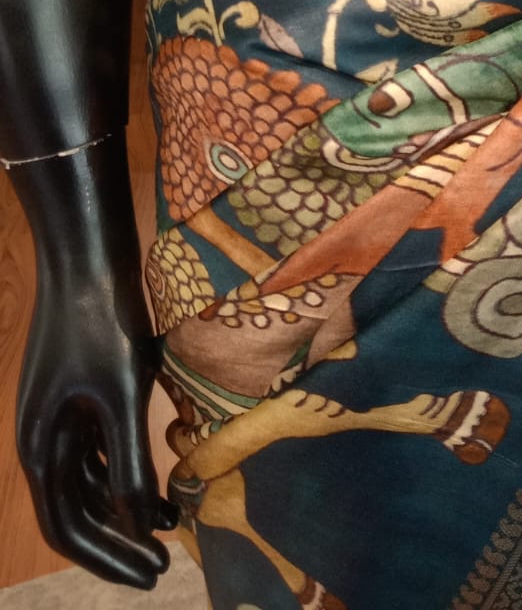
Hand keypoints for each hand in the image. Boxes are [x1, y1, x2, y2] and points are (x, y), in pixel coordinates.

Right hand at [10, 138, 174, 586]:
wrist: (90, 259)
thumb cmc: (104, 323)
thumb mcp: (123, 394)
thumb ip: (128, 460)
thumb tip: (139, 523)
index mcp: (42, 448)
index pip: (68, 527)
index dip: (107, 557)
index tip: (151, 573)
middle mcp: (43, 440)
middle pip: (78, 512)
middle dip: (118, 543)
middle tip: (163, 565)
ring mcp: (61, 418)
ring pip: (89, 484)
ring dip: (123, 510)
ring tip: (169, 529)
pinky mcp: (80, 396)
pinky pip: (97, 452)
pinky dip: (125, 474)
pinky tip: (160, 485)